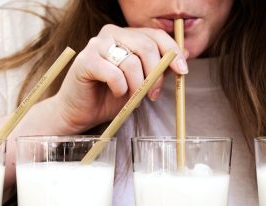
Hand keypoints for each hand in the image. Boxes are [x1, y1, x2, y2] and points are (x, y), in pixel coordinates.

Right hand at [53, 24, 187, 132]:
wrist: (81, 111)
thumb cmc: (110, 95)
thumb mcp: (141, 81)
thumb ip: (158, 67)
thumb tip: (185, 55)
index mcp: (127, 35)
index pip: (156, 35)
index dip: (173, 52)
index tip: (182, 71)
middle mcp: (112, 33)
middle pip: (146, 46)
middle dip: (155, 74)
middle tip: (153, 94)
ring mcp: (96, 45)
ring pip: (131, 62)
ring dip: (137, 86)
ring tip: (131, 97)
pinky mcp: (85, 60)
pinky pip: (114, 74)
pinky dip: (120, 88)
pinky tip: (116, 93)